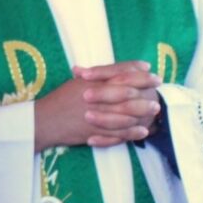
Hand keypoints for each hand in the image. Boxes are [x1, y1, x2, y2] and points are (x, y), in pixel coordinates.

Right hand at [33, 61, 160, 150]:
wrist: (44, 121)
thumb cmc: (60, 100)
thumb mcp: (77, 82)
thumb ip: (97, 75)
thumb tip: (117, 70)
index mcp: (92, 82)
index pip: (119, 73)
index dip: (137, 71)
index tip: (151, 70)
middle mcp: (95, 97)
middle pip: (126, 92)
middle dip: (145, 90)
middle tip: (159, 89)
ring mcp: (96, 115)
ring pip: (125, 113)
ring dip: (142, 112)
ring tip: (154, 109)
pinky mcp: (94, 132)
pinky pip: (117, 133)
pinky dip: (131, 132)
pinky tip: (142, 131)